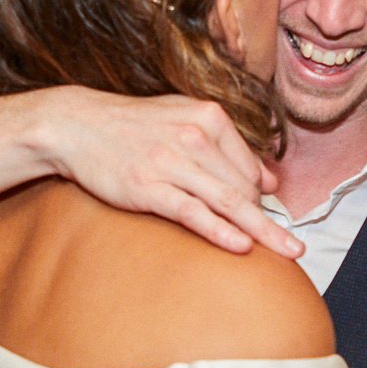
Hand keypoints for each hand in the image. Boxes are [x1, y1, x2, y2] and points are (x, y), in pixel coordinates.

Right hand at [41, 88, 301, 258]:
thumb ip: (226, 146)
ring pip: (228, 201)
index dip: (263, 195)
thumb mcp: (182, 118)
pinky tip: (242, 246)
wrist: (77, 126)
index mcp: (208, 117)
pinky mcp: (149, 187)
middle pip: (244, 186)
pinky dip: (221, 230)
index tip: (270, 216)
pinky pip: (194, 212)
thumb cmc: (132, 126)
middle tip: (289, 245)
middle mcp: (194, 137)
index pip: (249, 165)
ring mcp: (171, 163)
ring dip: (262, 229)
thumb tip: (269, 180)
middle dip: (267, 218)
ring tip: (288, 250)